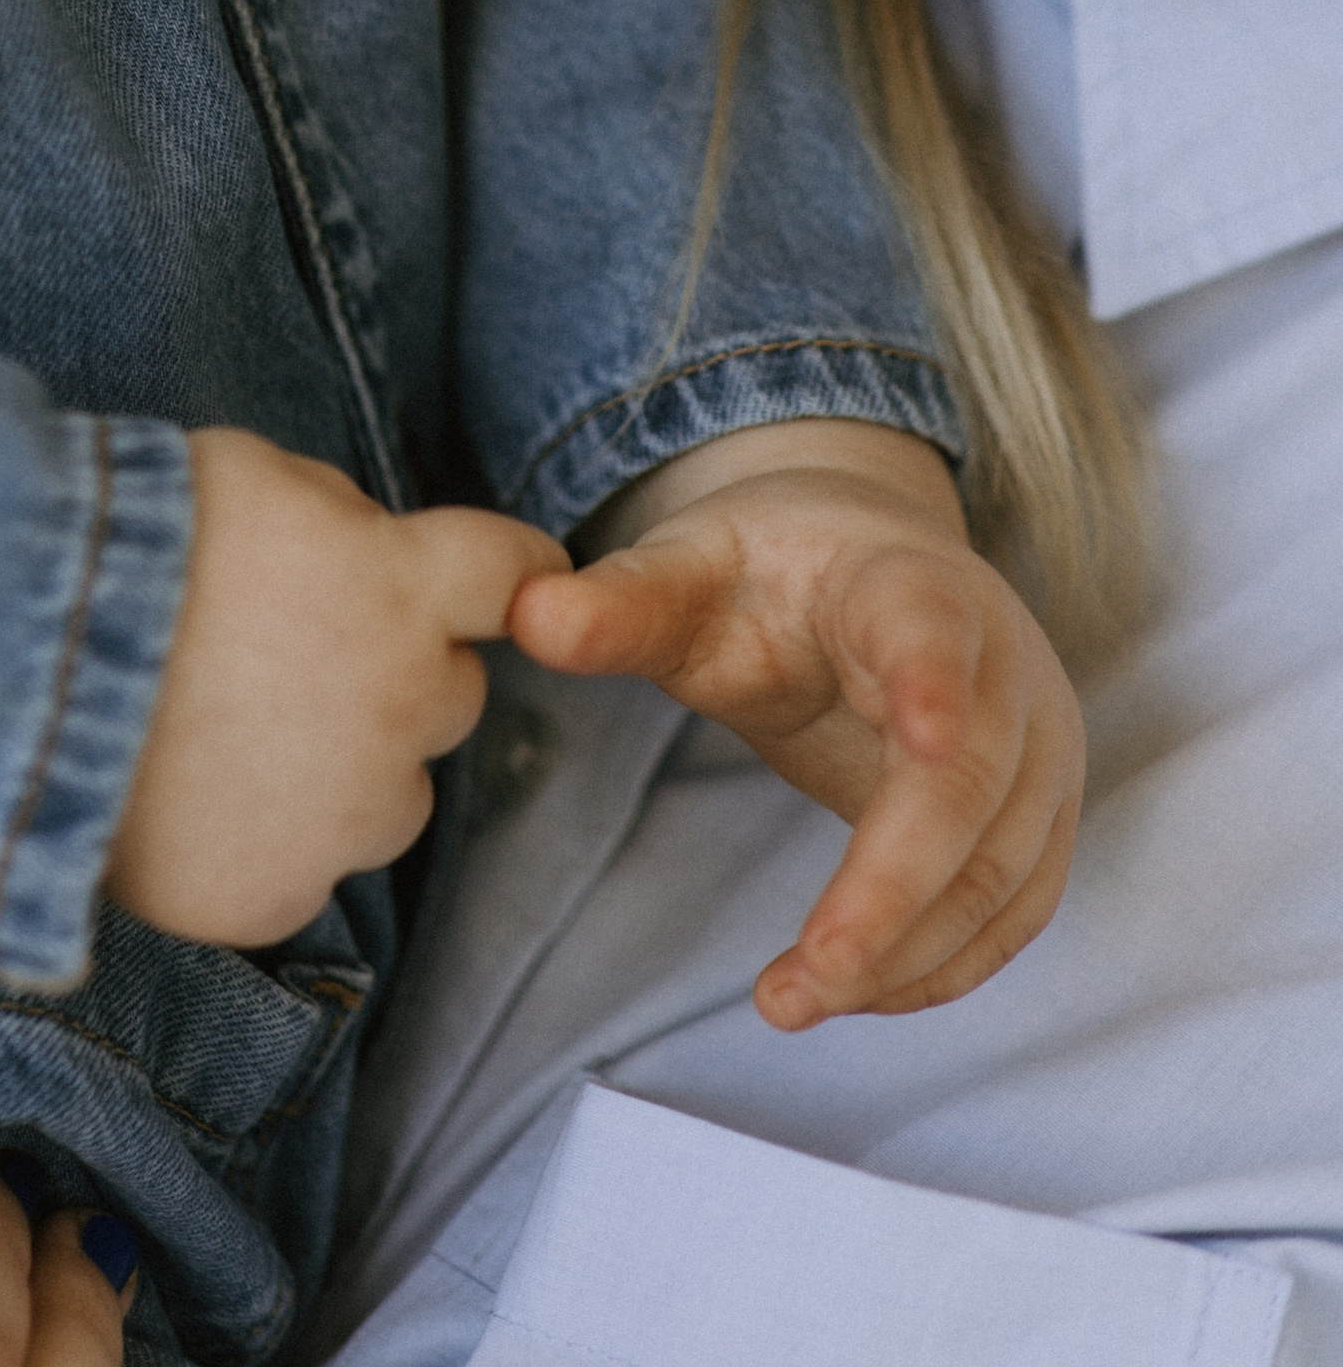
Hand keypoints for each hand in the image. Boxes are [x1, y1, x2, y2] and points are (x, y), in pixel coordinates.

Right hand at [104, 428, 566, 945]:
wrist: (11, 662)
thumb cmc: (124, 543)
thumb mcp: (251, 473)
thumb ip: (334, 515)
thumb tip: (360, 544)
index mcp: (401, 589)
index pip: (510, 570)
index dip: (513, 569)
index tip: (518, 582)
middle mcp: (398, 710)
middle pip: (449, 695)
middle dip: (398, 672)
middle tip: (294, 654)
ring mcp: (344, 818)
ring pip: (392, 799)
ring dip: (345, 769)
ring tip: (230, 733)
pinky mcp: (275, 900)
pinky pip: (303, 871)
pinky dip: (264, 843)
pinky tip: (189, 800)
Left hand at [507, 421, 1082, 1026]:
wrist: (858, 564)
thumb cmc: (769, 571)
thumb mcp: (686, 569)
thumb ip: (619, 603)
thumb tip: (528, 614)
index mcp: (908, 582)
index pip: (929, 630)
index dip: (933, 681)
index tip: (923, 736)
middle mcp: (998, 665)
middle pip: (970, 786)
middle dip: (894, 892)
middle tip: (806, 978)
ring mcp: (1034, 746)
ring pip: (999, 870)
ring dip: (908, 953)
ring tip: (792, 1001)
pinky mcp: (1036, 818)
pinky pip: (1010, 912)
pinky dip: (939, 965)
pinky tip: (852, 989)